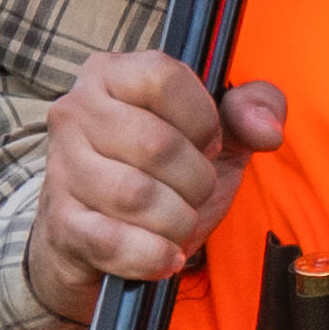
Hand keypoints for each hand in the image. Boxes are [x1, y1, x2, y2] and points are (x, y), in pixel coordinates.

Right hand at [18, 49, 286, 326]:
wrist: (101, 236)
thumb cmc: (161, 174)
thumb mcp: (215, 133)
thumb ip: (253, 109)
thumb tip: (266, 130)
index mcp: (110, 74)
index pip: (163, 77)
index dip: (202, 118)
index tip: (207, 143)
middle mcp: (75, 112)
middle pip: (156, 143)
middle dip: (196, 179)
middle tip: (195, 191)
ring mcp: (63, 170)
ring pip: (136, 196)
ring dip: (178, 220)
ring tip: (179, 222)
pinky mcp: (62, 225)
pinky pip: (113, 242)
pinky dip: (153, 255)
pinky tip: (166, 254)